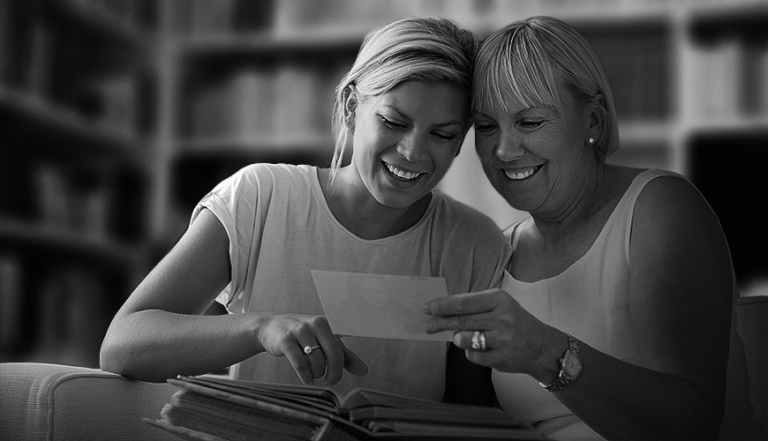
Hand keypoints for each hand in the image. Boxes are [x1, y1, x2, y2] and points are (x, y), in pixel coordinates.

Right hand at [258, 314, 367, 384]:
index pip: (342, 347)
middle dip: (333, 373)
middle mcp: (315, 324)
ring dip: (316, 373)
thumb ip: (344, 355)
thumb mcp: (324, 341)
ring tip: (313, 374)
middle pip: (333, 354)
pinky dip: (305, 375)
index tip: (339, 375)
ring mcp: (299, 331)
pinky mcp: (285, 341)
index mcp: (326, 323)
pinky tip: (307, 378)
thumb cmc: (301, 335)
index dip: (341, 365)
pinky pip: (300, 363)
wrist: (270, 327)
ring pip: (316, 361)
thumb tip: (364, 371)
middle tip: (330, 380)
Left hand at [423, 289, 560, 379]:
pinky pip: (473, 356)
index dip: (442, 306)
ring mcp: (502, 338)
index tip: (428, 308)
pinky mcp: (502, 357)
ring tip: (461, 338)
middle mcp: (501, 317)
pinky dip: (472, 352)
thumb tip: (444, 310)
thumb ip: (475, 307)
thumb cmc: (516, 323)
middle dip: (440, 323)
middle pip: (461, 320)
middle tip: (428, 325)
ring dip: (459, 339)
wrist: (542, 346)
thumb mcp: (500, 306)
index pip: (463, 302)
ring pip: (465, 339)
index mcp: (499, 299)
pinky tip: (481, 348)